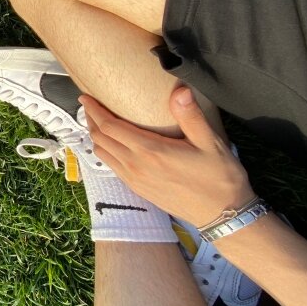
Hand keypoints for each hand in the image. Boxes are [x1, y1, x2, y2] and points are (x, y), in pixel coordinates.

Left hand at [79, 87, 255, 226]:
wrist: (221, 215)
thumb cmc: (219, 178)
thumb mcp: (210, 143)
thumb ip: (191, 116)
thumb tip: (179, 90)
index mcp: (150, 151)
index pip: (110, 126)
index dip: (94, 110)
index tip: (85, 96)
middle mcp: (136, 166)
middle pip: (100, 138)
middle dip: (90, 119)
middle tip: (88, 104)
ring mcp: (134, 180)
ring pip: (102, 153)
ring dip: (95, 135)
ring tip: (96, 121)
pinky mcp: (137, 189)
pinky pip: (111, 166)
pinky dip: (104, 151)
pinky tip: (111, 144)